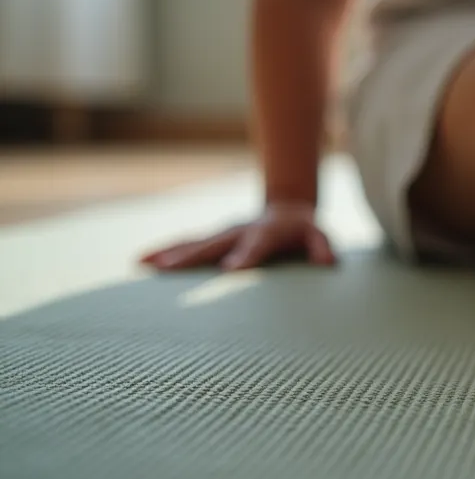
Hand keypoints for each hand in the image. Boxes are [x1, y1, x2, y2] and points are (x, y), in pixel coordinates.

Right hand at [140, 202, 335, 270]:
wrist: (287, 208)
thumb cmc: (304, 229)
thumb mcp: (320, 235)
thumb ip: (323, 247)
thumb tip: (328, 262)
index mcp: (266, 232)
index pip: (256, 246)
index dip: (246, 256)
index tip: (231, 270)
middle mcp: (239, 230)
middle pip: (214, 244)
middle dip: (192, 256)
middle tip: (169, 269)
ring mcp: (223, 233)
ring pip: (194, 243)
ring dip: (170, 253)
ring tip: (143, 264)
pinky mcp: (214, 237)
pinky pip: (187, 243)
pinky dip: (165, 250)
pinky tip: (142, 261)